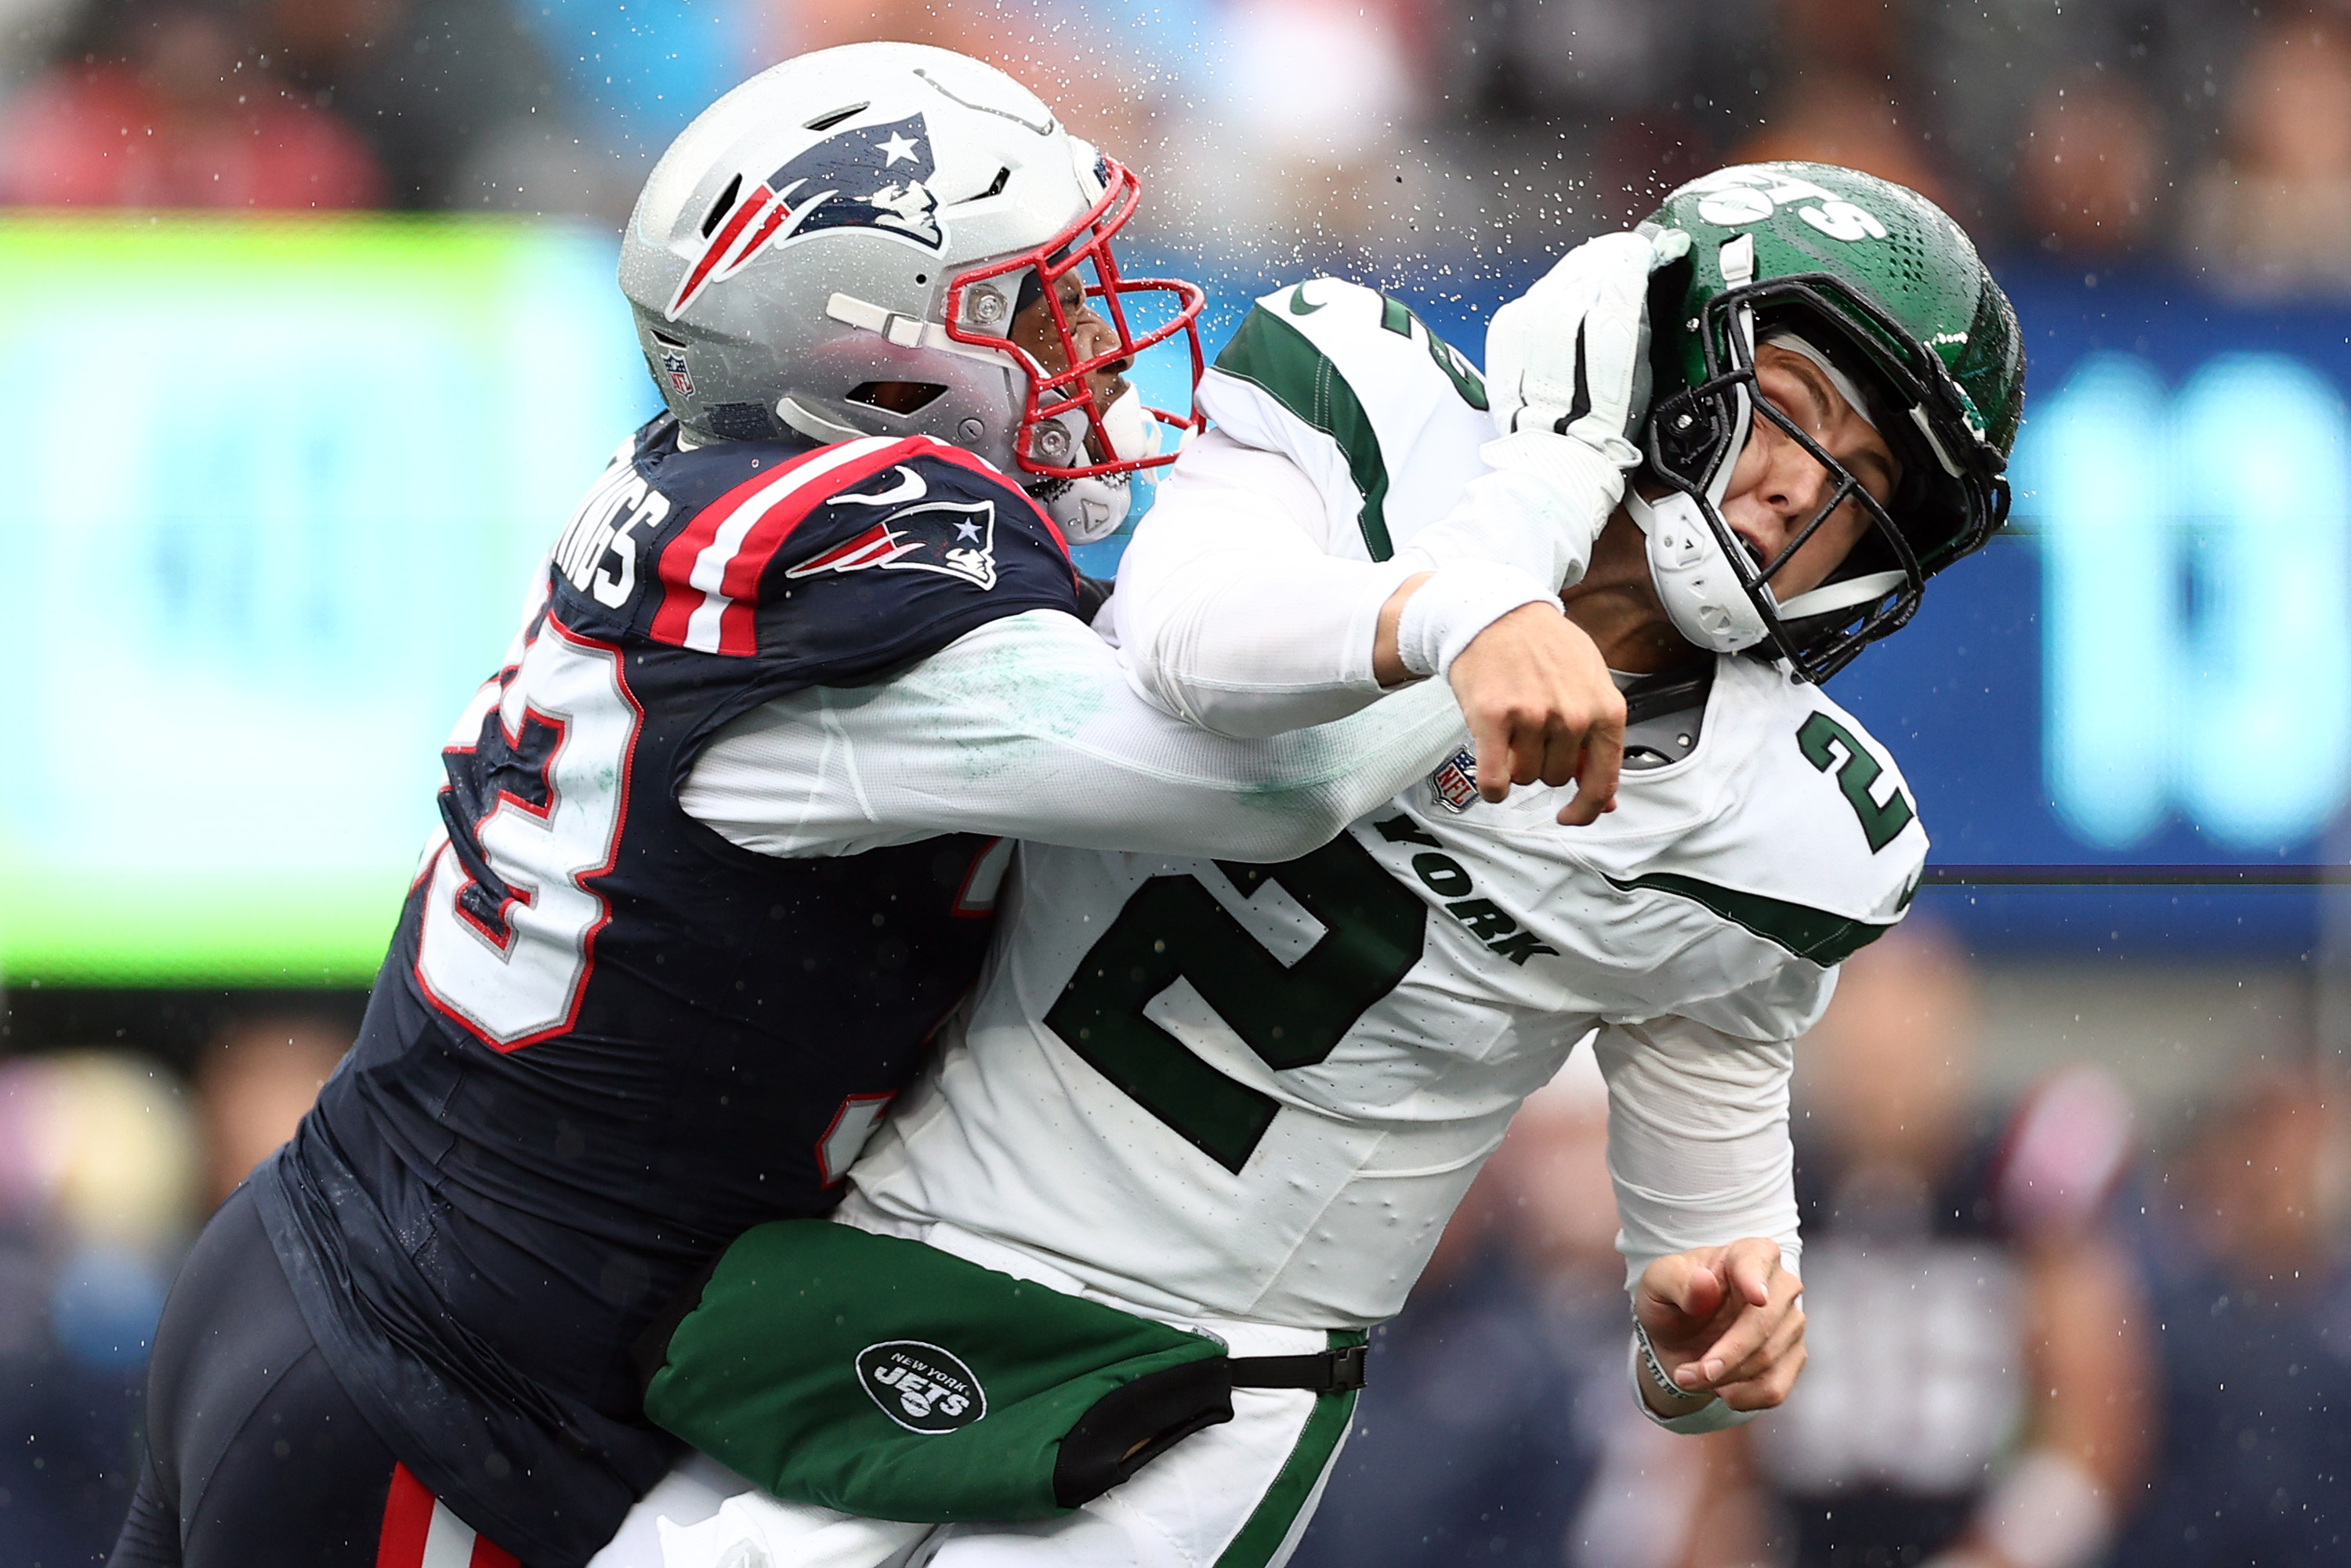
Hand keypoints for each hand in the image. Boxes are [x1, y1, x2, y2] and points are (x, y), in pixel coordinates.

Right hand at [1445, 603, 1624, 825]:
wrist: (1496, 614)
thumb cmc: (1544, 647)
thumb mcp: (1590, 685)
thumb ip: (1600, 741)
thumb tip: (1609, 799)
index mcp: (1606, 708)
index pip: (1604, 782)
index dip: (1587, 809)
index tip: (1572, 815)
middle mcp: (1573, 714)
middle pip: (1557, 779)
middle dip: (1542, 764)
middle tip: (1531, 733)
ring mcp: (1533, 715)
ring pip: (1525, 777)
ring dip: (1515, 765)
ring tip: (1512, 731)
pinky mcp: (1493, 716)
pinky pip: (1495, 779)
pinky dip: (1492, 788)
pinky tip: (1491, 777)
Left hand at [1485, 229, 1688, 465]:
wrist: (1552, 448)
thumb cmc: (1600, 418)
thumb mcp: (1641, 361)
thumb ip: (1638, 310)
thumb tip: (1640, 279)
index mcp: (1606, 314)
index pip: (1628, 253)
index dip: (1643, 252)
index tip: (1650, 256)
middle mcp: (1564, 306)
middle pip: (1594, 256)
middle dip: (1612, 262)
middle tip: (1623, 277)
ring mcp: (1531, 313)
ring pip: (1562, 271)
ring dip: (1581, 280)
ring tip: (1590, 310)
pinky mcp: (1507, 324)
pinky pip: (1534, 296)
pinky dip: (1550, 304)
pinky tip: (1560, 328)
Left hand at [1634, 1238, 1805, 1412]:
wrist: (1680, 1335)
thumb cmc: (1672, 1297)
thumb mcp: (1658, 1284)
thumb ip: (1677, 1281)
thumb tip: (1705, 1282)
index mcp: (1748, 1253)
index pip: (1758, 1259)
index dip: (1756, 1279)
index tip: (1756, 1298)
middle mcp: (1780, 1285)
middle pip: (1764, 1322)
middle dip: (1725, 1355)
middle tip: (1685, 1375)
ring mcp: (1792, 1323)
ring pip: (1767, 1359)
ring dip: (1722, 1379)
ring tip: (1688, 1377)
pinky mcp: (1793, 1358)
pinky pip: (1775, 1387)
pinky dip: (1742, 1397)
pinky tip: (1720, 1390)